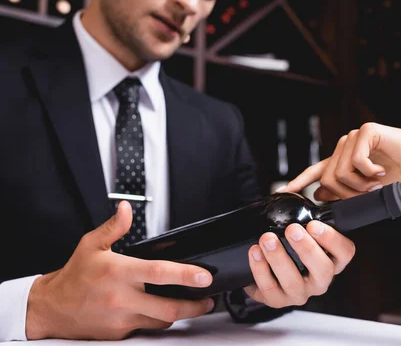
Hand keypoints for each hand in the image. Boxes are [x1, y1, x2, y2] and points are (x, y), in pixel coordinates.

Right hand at [26, 202, 214, 339]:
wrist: (51, 308)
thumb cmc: (74, 276)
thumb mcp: (91, 245)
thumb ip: (114, 227)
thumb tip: (125, 208)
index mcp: (119, 273)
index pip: (159, 274)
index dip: (186, 276)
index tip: (205, 276)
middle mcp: (123, 299)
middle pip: (169, 308)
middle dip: (195, 306)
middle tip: (208, 299)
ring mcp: (122, 319)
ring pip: (161, 320)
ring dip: (178, 313)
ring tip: (190, 304)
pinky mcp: (120, 333)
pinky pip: (147, 328)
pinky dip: (157, 320)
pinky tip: (160, 310)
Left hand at [243, 222, 354, 307]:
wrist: (263, 270)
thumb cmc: (288, 247)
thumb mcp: (301, 231)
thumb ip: (302, 216)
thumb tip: (287, 191)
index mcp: (332, 260)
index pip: (345, 252)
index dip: (333, 239)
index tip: (314, 225)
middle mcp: (319, 280)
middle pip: (323, 270)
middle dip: (307, 248)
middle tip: (292, 230)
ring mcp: (299, 293)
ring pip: (294, 281)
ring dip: (279, 257)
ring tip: (267, 239)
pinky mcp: (278, 300)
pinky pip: (270, 288)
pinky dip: (260, 269)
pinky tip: (255, 252)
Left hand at [280, 122, 400, 200]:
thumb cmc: (397, 172)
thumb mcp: (367, 188)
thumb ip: (345, 191)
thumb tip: (318, 195)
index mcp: (342, 159)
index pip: (315, 171)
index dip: (298, 181)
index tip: (282, 192)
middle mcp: (344, 146)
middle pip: (328, 178)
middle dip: (346, 194)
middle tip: (366, 193)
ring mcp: (353, 136)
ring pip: (340, 172)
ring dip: (359, 186)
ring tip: (375, 184)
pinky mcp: (366, 131)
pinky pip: (356, 161)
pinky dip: (369, 173)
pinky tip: (381, 172)